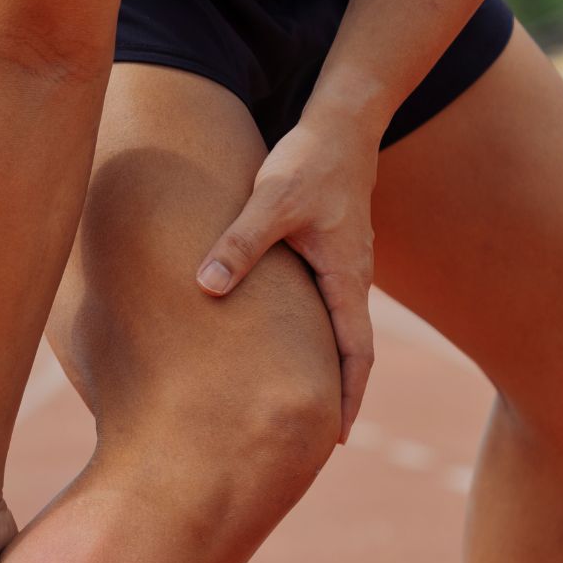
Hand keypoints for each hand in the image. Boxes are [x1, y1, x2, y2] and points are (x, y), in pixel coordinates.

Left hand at [194, 115, 380, 441]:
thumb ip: (238, 243)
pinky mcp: (328, 252)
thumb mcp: (270, 200)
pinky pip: (325, 307)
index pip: (356, 353)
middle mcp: (351, 279)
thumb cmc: (309, 160)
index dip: (349, 397)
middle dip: (339, 396)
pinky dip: (314, 336)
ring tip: (301, 403)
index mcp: (347, 277)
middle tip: (316, 438)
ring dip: (326, 367)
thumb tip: (205, 286)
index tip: (337, 437)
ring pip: (338, 330)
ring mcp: (343, 267)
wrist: (341, 123)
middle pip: (352, 352)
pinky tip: (284, 346)